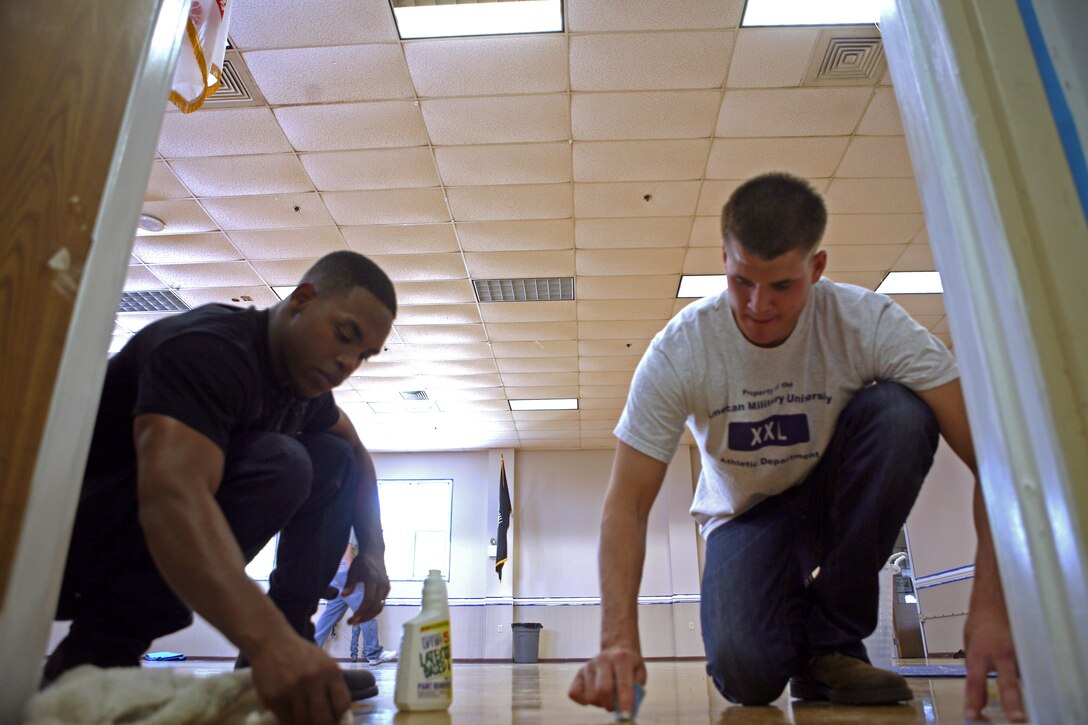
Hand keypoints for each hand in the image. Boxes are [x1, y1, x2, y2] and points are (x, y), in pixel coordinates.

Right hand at [248, 629, 350, 724]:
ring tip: (304, 721)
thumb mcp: (323, 662)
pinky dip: (289, 723)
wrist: (271, 642)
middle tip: (319, 724)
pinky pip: (285, 721)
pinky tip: (291, 718)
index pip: (342, 705)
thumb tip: (340, 715)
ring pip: (303, 723)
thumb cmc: (300, 654)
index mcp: (330, 671)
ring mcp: (292, 689)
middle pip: (324, 719)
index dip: (339, 717)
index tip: (334, 720)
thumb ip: (332, 684)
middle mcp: (313, 680)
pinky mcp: (274, 697)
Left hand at [345, 552, 389, 625]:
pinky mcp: (387, 588)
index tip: (352, 619)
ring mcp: (386, 587)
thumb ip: (349, 583)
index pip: (369, 600)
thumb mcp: (353, 570)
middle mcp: (382, 585)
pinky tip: (364, 613)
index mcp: (373, 579)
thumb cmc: (362, 561)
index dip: (361, 611)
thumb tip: (343, 595)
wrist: (375, 552)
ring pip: (380, 607)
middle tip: (352, 623)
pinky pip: (381, 603)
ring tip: (357, 621)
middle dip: (364, 617)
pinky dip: (373, 610)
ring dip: (369, 616)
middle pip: (375, 606)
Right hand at [568, 645, 646, 715]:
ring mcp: (589, 665)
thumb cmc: (630, 665)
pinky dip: (583, 701)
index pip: (623, 685)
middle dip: (610, 705)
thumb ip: (636, 689)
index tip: (626, 716)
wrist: (617, 647)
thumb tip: (627, 708)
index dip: (625, 703)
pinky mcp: (579, 671)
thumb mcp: (640, 673)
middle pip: (602, 690)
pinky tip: (593, 695)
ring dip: (599, 704)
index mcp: (622, 659)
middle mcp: (603, 660)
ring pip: (590, 696)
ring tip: (606, 698)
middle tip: (615, 707)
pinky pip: (574, 693)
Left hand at [963, 601, 1024, 721]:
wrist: (996, 597)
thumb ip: (973, 661)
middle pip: (1006, 683)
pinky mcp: (1027, 646)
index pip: (974, 682)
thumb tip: (974, 681)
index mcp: (978, 652)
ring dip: (1017, 684)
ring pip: (1019, 675)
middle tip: (1016, 718)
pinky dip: (1024, 671)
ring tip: (1019, 692)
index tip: (972, 715)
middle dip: (1011, 702)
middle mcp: (999, 653)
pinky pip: (1026, 665)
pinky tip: (1022, 671)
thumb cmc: (980, 618)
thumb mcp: (968, 640)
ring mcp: (1016, 650)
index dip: (973, 701)